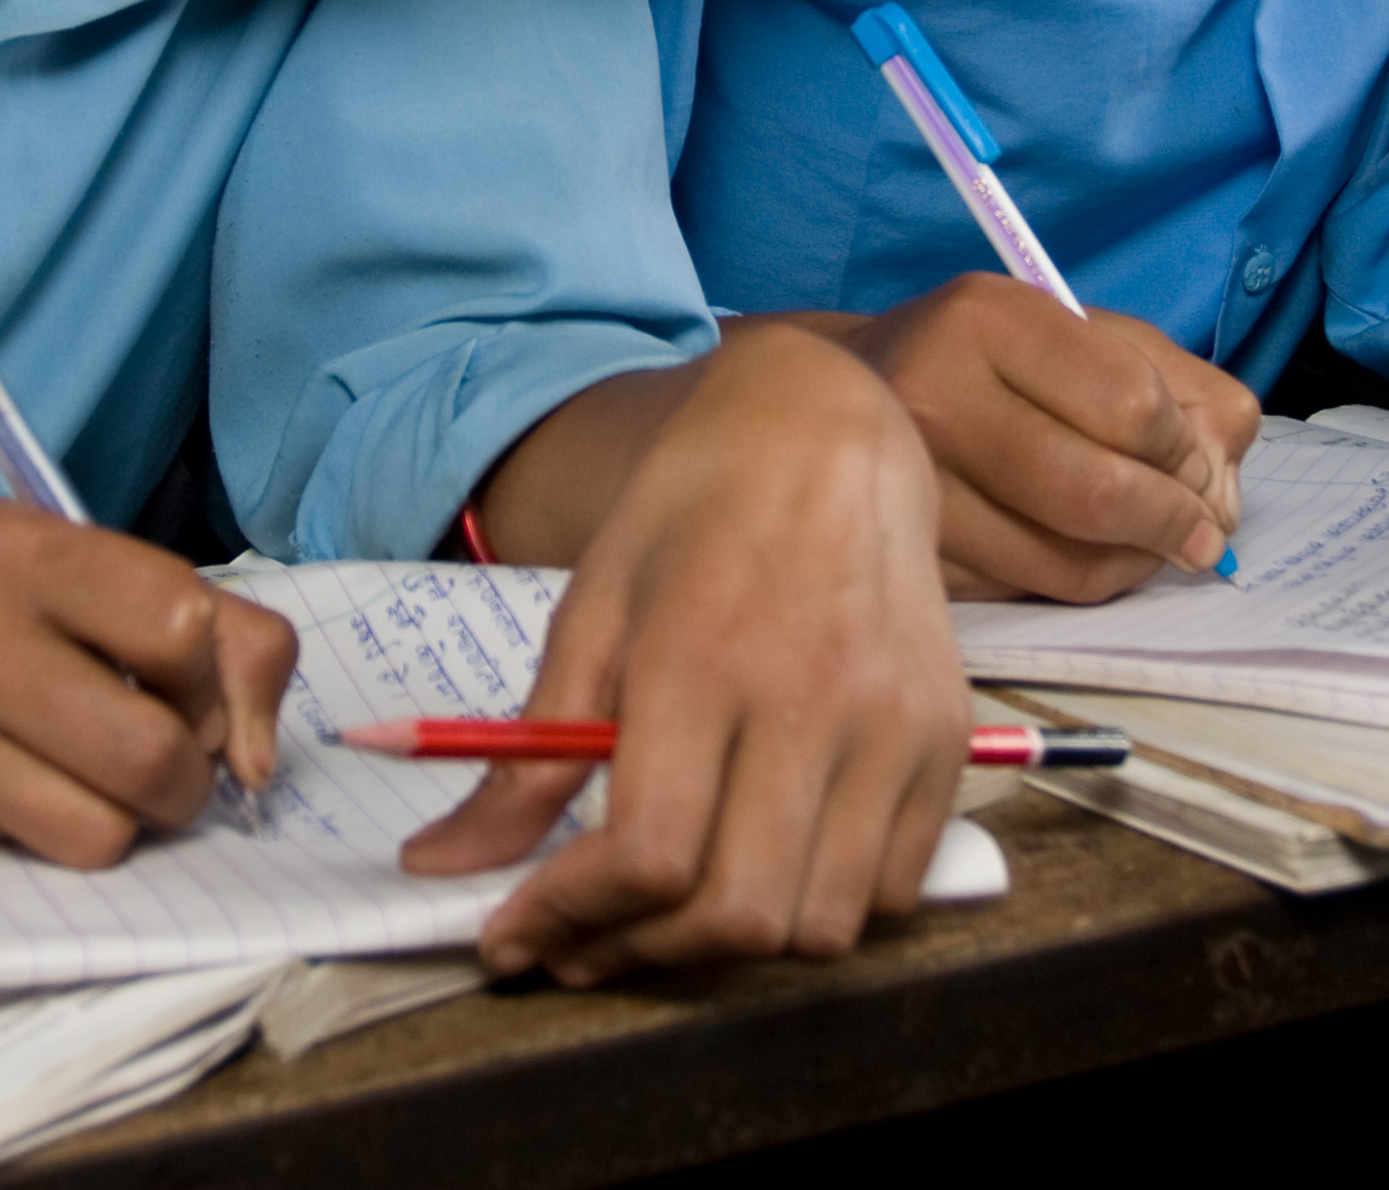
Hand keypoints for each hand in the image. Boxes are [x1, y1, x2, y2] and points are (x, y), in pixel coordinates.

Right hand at [0, 503, 293, 868]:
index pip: (181, 628)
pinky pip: (26, 857)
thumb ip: (219, 633)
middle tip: (163, 758)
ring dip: (125, 818)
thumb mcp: (91, 562)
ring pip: (98, 833)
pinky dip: (44, 829)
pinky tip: (6, 777)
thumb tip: (260, 765)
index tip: (181, 679)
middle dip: (187, 776)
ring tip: (91, 773)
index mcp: (18, 552)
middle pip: (148, 753)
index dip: (208, 673)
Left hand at [401, 329, 968, 982]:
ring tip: (668, 912)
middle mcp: (815, 698)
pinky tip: (761, 867)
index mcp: (704, 656)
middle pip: (738, 912)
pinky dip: (819, 912)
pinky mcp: (945, 743)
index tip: (518, 933)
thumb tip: (443, 868)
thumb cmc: (692, 515)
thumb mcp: (588, 614)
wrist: (823, 435)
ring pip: (818, 927)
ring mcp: (894, 726)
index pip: (650, 853)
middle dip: (638, 952)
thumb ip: (525, 757)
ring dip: (730, 946)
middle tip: (581, 941)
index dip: (572, 917)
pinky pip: (890, 892)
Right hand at [753, 278, 1252, 599]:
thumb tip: (1220, 493)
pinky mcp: (906, 551)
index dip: (1185, 449)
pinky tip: (1083, 556)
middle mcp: (934, 395)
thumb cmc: (995, 361)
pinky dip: (1074, 586)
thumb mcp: (1089, 333)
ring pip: (1062, 562)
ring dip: (1133, 566)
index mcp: (989, 319)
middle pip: (1097, 493)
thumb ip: (1184, 390)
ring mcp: (911, 484)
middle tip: (1200, 535)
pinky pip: (1022, 593)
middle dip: (1174, 523)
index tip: (1195, 463)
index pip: (1132, 405)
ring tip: (1149, 546)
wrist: (850, 389)